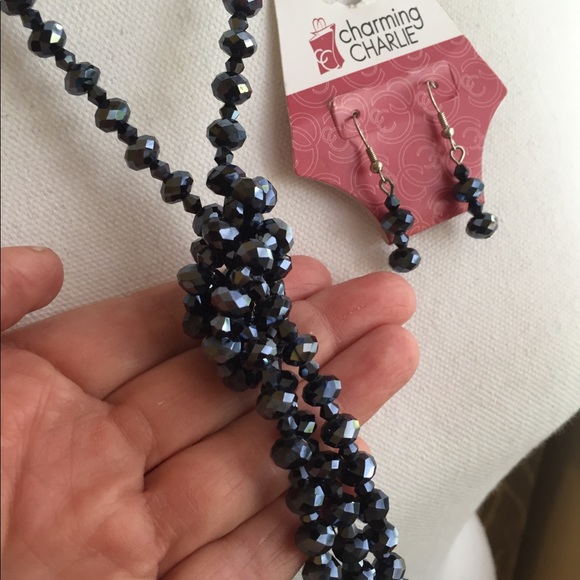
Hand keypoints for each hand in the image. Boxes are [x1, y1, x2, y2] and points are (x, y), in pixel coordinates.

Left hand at [1, 246, 417, 579]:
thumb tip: (48, 259)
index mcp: (38, 401)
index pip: (164, 332)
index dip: (236, 301)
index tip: (300, 271)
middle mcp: (98, 464)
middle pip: (229, 389)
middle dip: (311, 342)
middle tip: (382, 299)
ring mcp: (131, 542)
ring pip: (254, 463)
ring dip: (328, 413)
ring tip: (396, 352)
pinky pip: (245, 563)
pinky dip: (302, 517)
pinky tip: (353, 463)